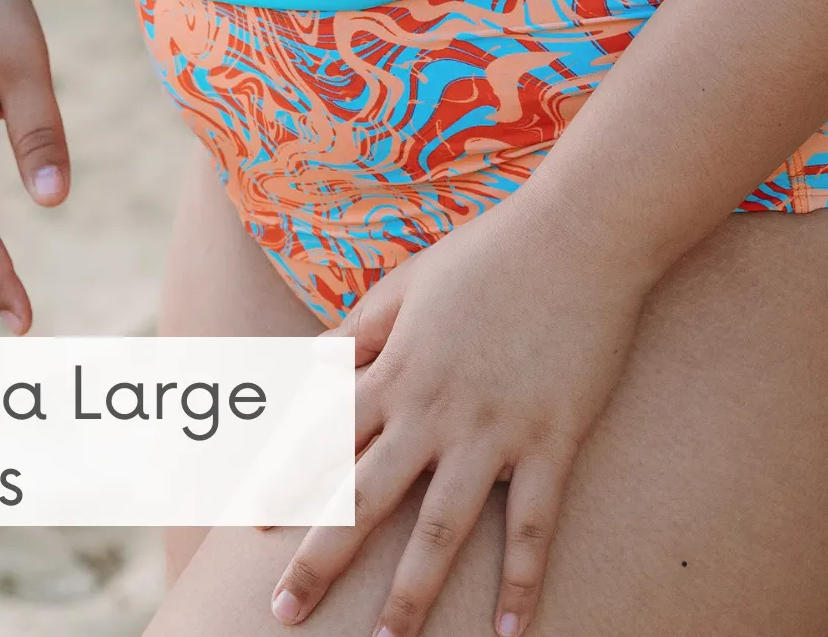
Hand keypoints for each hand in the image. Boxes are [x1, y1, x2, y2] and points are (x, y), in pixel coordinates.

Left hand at [271, 189, 653, 636]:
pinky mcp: (550, 439)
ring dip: (411, 592)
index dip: (283, 483)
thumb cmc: (493, 250)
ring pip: (442, 528)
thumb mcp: (411, 280)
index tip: (245, 528)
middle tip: (282, 614)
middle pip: (364, 497)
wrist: (582, 231)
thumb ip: (359, 327)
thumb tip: (310, 364)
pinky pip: (533, 523)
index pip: (323, 437)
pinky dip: (522, 581)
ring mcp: (493, 430)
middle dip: (319, 560)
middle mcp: (435, 410)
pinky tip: (512, 632)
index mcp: (397, 369)